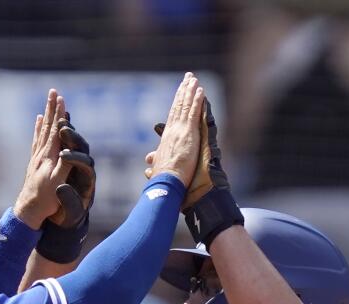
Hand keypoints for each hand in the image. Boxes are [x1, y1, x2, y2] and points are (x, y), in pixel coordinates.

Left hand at [12, 89, 72, 227]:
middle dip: (52, 110)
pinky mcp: (34, 163)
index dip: (59, 115)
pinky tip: (38, 122)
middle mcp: (41, 154)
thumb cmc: (45, 199)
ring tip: (47, 105)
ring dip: (46, 117)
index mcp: (49, 157)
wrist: (28, 211)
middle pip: (48, 127)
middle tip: (53, 92)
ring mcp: (36, 158)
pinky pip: (36, 141)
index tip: (60, 99)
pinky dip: (38, 129)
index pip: (55, 132)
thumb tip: (67, 150)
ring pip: (42, 132)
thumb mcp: (58, 183)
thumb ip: (64, 165)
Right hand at [49, 113, 95, 228]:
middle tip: (63, 127)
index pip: (85, 164)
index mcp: (87, 180)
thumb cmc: (69, 217)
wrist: (66, 217)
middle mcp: (84, 167)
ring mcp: (76, 161)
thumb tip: (62, 188)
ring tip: (60, 114)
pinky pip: (62, 140)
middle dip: (72, 137)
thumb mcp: (70, 213)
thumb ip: (69, 201)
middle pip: (82, 147)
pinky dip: (58, 129)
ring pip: (73, 140)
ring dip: (67, 127)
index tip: (63, 156)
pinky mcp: (66, 158)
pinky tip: (54, 116)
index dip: (75, 158)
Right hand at [146, 74, 206, 197]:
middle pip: (178, 106)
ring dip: (190, 91)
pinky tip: (200, 90)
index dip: (177, 102)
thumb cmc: (162, 179)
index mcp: (166, 137)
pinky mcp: (188, 132)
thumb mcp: (158, 167)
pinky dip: (197, 100)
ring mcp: (180, 130)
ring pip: (185, 106)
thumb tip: (147, 165)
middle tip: (188, 77)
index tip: (181, 91)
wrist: (166, 182)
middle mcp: (172, 130)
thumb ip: (154, 162)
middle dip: (184, 90)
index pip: (173, 115)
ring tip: (194, 79)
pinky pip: (193, 112)